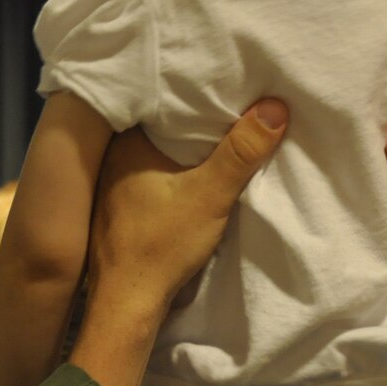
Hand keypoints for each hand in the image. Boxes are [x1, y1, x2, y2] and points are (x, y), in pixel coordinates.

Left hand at [71, 100, 288, 385]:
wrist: (126, 304)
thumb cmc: (161, 245)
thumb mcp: (210, 195)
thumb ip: (241, 152)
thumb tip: (275, 106)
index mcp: (126, 142)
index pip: (162, 100)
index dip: (194, 91)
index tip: (224, 80)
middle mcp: (111, 156)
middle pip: (160, 125)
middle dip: (191, 118)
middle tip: (230, 101)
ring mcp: (111, 183)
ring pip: (154, 151)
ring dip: (180, 147)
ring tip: (218, 130)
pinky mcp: (117, 207)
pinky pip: (148, 173)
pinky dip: (169, 170)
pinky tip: (190, 172)